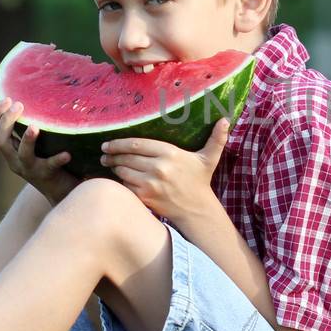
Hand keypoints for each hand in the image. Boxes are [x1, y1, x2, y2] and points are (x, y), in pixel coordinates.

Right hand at [0, 98, 78, 205]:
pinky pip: (50, 167)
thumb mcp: (36, 145)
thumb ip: (31, 127)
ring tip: (35, 127)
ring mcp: (30, 170)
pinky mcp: (48, 177)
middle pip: (0, 142)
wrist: (62, 192)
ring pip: (22, 155)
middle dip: (6, 122)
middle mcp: (15, 161)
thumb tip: (37, 95)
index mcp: (10, 151)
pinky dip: (57, 159)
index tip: (6, 98)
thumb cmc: (50, 161)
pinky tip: (67, 153)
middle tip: (19, 105)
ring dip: (27, 140)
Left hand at [100, 118, 230, 220]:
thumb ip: (217, 139)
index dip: (119, 143)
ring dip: (114, 167)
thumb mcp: (209, 158)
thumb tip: (226, 120)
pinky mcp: (145, 197)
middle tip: (104, 153)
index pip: (136, 144)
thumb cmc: (200, 182)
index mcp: (170, 153)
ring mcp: (150, 183)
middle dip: (112, 154)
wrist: (196, 210)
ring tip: (109, 164)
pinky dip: (120, 182)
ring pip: (123, 171)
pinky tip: (117, 178)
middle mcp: (159, 167)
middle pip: (126, 156)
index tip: (108, 143)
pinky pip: (126, 186)